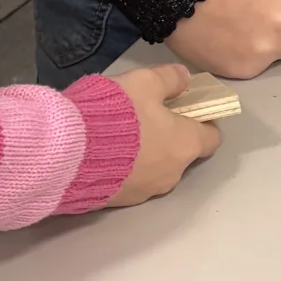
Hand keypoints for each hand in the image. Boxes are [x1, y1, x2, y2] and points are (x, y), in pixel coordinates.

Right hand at [105, 63, 220, 206]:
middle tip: (147, 119)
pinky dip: (124, 169)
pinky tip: (103, 153)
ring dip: (146, 155)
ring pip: (155, 170)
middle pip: (181, 155)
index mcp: (186, 145)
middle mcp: (172, 174)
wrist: (69, 152)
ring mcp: (146, 191)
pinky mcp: (119, 201)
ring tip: (120, 135)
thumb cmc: (116, 113)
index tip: (187, 110)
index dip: (203, 123)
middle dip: (169, 138)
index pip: (211, 139)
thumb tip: (185, 78)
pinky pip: (129, 182)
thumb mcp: (144, 82)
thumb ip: (169, 79)